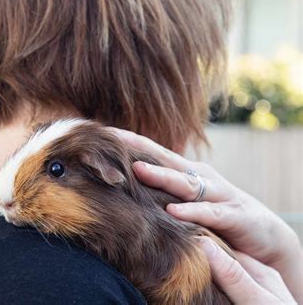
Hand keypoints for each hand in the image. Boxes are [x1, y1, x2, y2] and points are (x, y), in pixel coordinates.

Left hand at [114, 129, 302, 301]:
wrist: (265, 234)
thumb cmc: (217, 215)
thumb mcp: (188, 200)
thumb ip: (163, 191)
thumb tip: (128, 185)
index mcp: (187, 173)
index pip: (154, 153)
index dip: (130, 142)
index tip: (103, 133)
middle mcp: (201, 178)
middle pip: (167, 160)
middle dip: (140, 150)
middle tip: (113, 142)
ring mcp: (219, 194)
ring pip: (186, 183)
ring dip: (162, 176)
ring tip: (137, 170)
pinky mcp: (234, 216)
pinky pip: (210, 213)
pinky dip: (192, 212)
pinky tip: (173, 212)